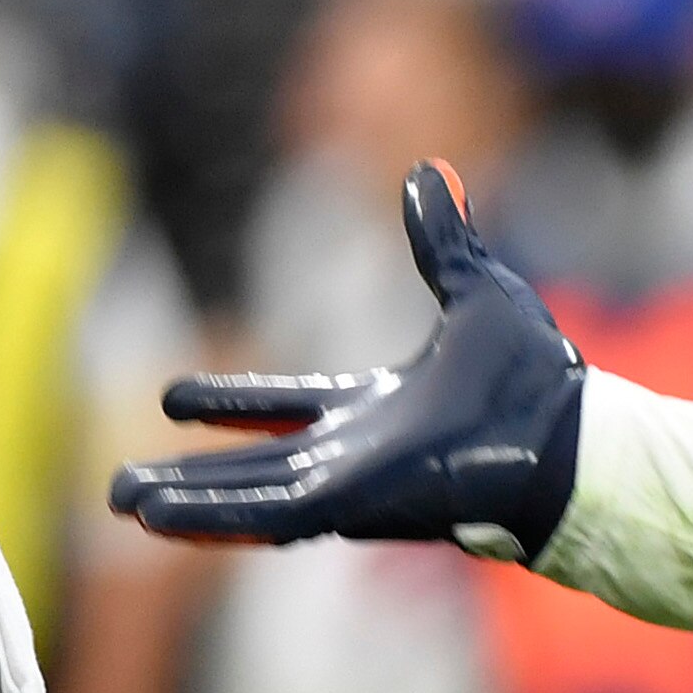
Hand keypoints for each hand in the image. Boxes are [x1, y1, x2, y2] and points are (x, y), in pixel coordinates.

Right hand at [110, 165, 586, 560]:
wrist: (569, 437)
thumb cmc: (538, 379)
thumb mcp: (478, 292)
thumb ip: (443, 241)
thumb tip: (428, 173)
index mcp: (380, 409)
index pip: (290, 407)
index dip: (234, 405)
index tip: (172, 400)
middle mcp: (359, 453)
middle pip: (258, 464)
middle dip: (195, 475)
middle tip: (127, 483)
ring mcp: (351, 485)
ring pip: (250, 497)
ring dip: (188, 500)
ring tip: (123, 501)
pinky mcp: (350, 508)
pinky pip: (267, 519)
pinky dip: (216, 516)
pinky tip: (161, 519)